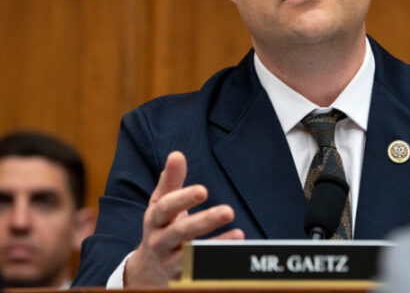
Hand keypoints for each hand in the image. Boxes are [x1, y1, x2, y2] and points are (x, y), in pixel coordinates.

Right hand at [124, 151, 244, 285]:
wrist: (146, 274)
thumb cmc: (160, 229)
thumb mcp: (160, 206)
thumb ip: (171, 181)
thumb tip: (177, 154)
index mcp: (155, 220)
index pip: (165, 208)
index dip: (183, 199)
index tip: (203, 190)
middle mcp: (160, 242)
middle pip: (180, 233)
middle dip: (204, 222)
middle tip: (228, 211)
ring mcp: (171, 263)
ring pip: (192, 257)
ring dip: (216, 246)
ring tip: (239, 235)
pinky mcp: (182, 279)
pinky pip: (201, 273)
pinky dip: (218, 264)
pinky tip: (237, 253)